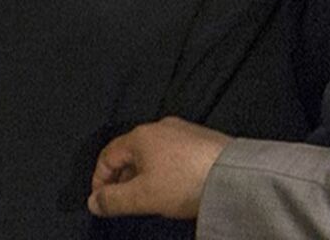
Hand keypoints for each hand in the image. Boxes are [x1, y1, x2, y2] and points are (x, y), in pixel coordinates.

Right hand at [88, 117, 232, 219]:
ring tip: (150, 195)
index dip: (99, 179)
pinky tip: (176, 185)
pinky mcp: (205, 139)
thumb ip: (113, 200)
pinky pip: (175, 154)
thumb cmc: (184, 183)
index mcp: (139, 136)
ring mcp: (184, 131)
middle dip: (123, 177)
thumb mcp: (143, 197)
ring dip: (146, 173)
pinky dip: (167, 169)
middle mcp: (159, 127)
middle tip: (124, 200)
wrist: (237, 175)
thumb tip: (92, 202)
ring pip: (154, 153)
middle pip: (131, 153)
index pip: (107, 155)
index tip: (100, 200)